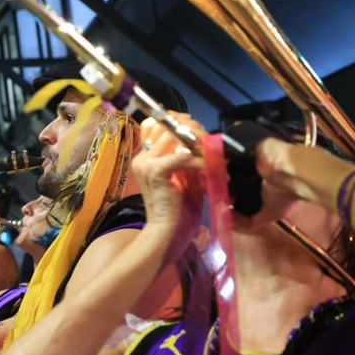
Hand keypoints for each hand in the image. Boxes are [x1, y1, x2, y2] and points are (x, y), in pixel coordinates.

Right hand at [133, 114, 204, 250]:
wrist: (167, 233)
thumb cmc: (177, 210)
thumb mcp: (184, 177)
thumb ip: (187, 158)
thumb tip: (202, 140)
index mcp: (146, 158)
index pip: (156, 124)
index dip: (178, 121)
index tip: (198, 131)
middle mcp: (142, 157)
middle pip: (166, 126)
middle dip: (193, 130)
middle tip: (211, 142)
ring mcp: (146, 164)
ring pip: (173, 136)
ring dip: (197, 143)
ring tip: (213, 154)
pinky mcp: (155, 172)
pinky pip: (180, 156)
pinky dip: (196, 159)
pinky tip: (207, 166)